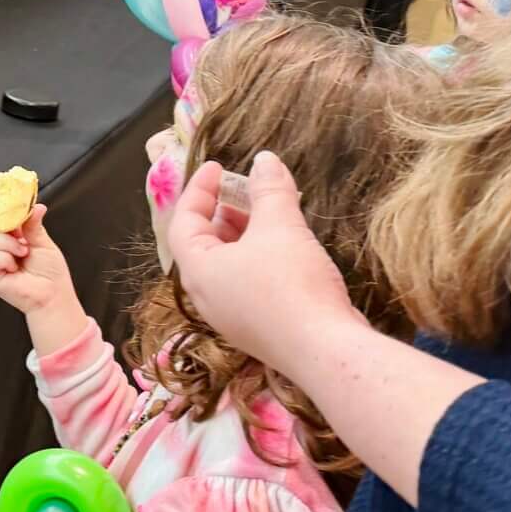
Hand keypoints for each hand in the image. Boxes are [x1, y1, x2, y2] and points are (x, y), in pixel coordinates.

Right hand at [0, 205, 90, 356]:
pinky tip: (14, 266)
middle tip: (23, 238)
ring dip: (8, 246)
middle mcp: (2, 249)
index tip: (12, 202)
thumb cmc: (50, 275)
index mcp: (14, 239)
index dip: (5, 211)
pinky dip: (3, 260)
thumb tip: (36, 206)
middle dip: (8, 231)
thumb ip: (34, 224)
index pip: (3, 220)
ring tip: (22, 253)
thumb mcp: (43, 242)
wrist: (53, 295)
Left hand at [162, 154, 361, 368]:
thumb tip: (264, 160)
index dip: (199, 189)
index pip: (183, 222)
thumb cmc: (291, 284)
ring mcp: (233, 316)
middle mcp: (207, 296)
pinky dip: (260, 256)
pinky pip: (248, 283)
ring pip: (229, 264)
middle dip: (224, 210)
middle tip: (247, 188)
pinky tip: (289, 246)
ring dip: (245, 233)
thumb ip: (269, 190)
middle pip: (204, 244)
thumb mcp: (280, 226)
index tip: (217, 166)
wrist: (326, 351)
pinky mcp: (259, 328)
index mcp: (198, 271)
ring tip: (272, 211)